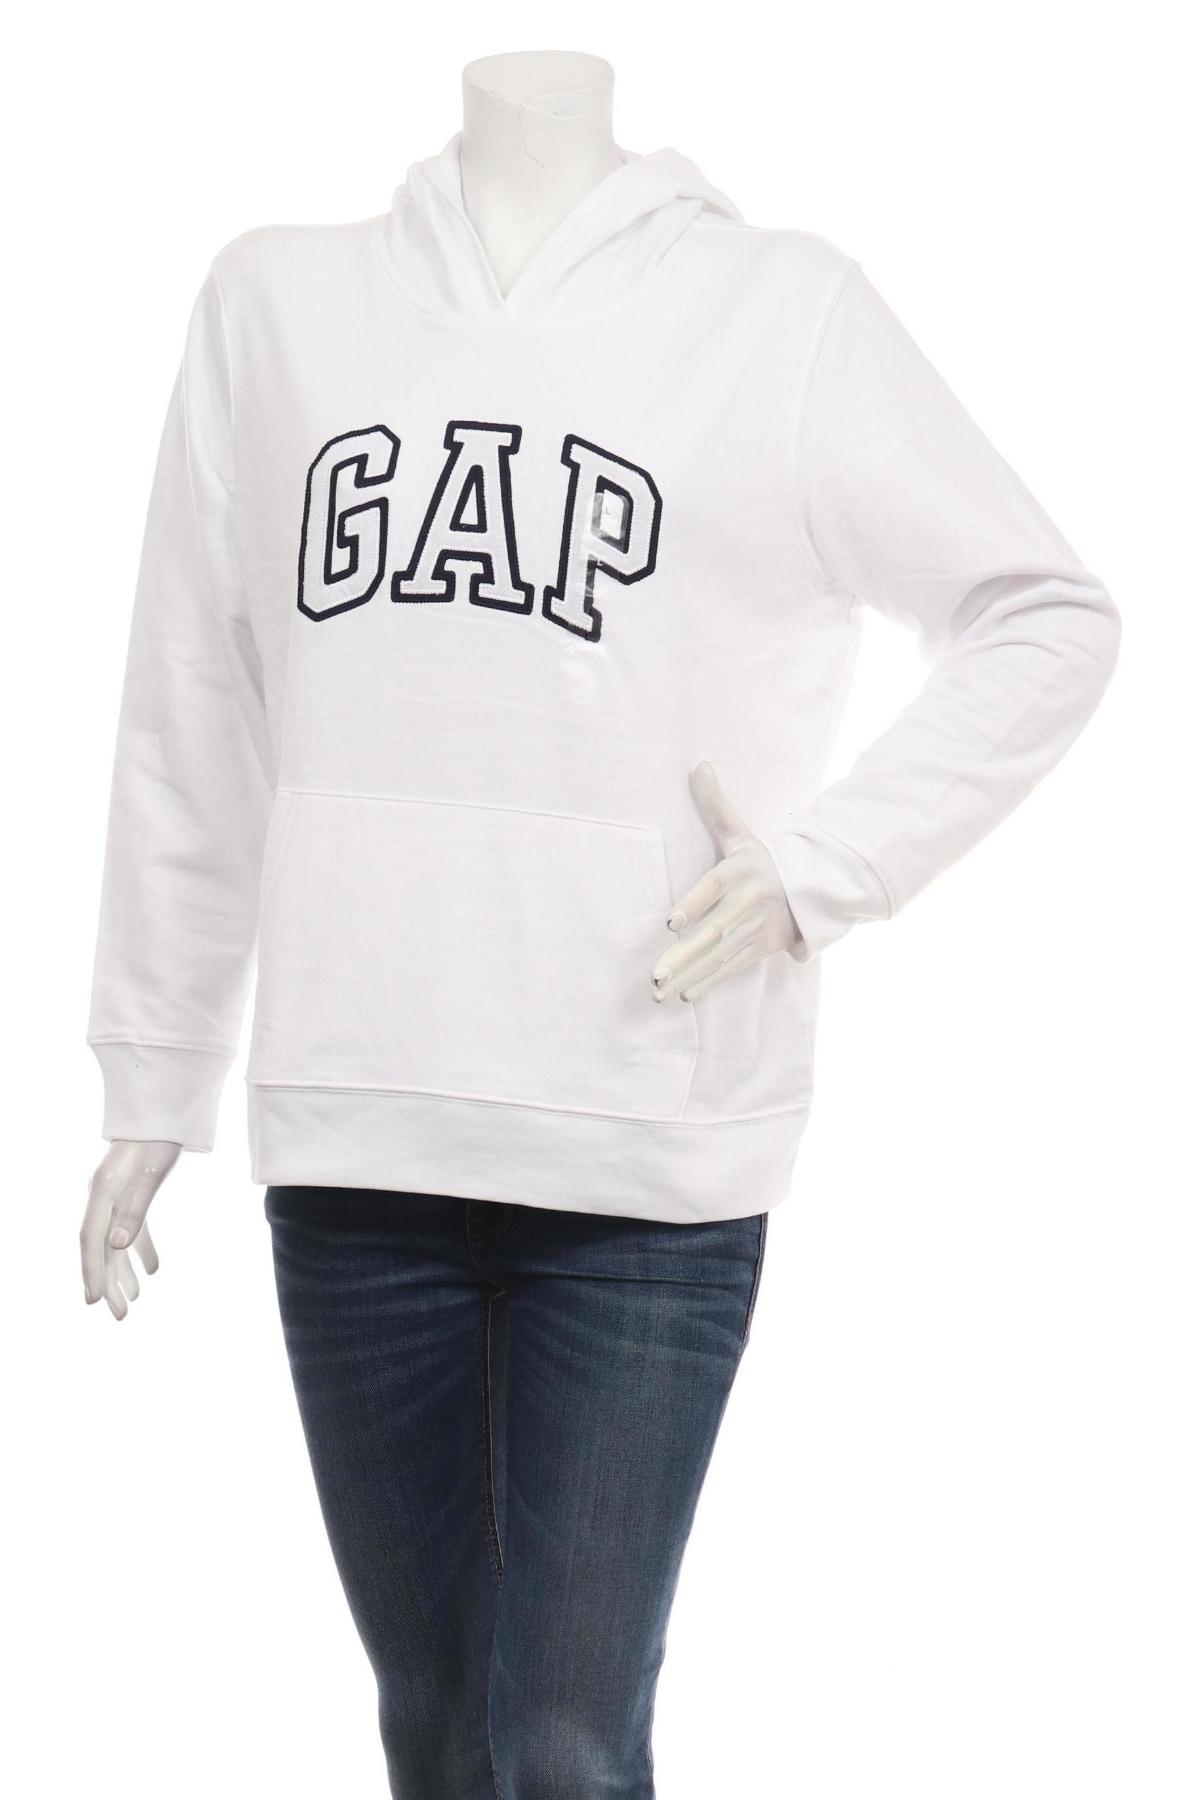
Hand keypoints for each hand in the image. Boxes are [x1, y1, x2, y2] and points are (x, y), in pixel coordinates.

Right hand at [80, 1140, 178, 1319]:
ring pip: (115, 1243)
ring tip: (132, 1302)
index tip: (94, 1302)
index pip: (91, 1241)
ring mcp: (116, 1196)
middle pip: (102, 1247)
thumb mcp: (151, 1175)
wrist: (165, 1110)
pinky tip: (153, 1271)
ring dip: (123, 1272)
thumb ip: (133, 1209)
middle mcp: (103, 1197)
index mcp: (102, 1193)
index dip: (92, 1271)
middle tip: (120, 1316)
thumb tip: (116, 1246)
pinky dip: (142, 1250)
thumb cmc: (158, 1139)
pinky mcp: (132, 1194)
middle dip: (109, 1283)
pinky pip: (132, 1229)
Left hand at [652, 762, 799, 1002]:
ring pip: (719, 956)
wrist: (811, 887)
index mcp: (739, 871)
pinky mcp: (762, 948)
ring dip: (689, 975)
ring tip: (659, 991)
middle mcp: (748, 902)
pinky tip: (685, 994)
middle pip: (714, 931)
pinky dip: (709, 982)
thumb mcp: (741, 833)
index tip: (670, 922)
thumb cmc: (762, 860)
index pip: (712, 888)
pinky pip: (732, 968)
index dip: (693, 904)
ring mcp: (756, 928)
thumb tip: (699, 765)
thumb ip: (715, 804)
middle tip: (654, 973)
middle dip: (683, 955)